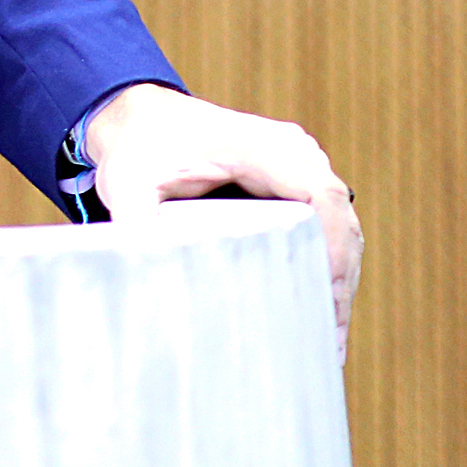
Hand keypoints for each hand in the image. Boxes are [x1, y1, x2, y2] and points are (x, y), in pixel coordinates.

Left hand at [83, 83, 363, 361]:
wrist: (138, 118)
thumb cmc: (136, 146)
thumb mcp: (125, 182)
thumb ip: (134, 223)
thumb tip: (143, 276)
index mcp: (263, 146)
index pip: (320, 196)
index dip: (334, 249)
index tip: (327, 302)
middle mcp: (293, 151)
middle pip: (340, 220)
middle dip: (339, 283)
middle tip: (329, 348)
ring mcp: (299, 164)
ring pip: (338, 227)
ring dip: (337, 280)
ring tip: (327, 344)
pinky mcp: (293, 181)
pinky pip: (324, 225)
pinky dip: (325, 265)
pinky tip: (315, 310)